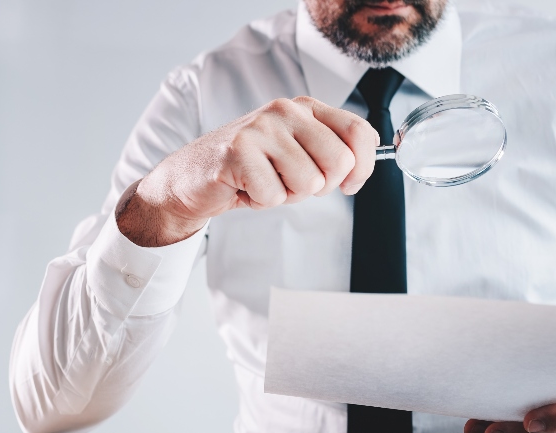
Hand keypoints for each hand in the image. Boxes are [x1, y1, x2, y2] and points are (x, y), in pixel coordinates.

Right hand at [116, 96, 378, 246]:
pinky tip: (244, 187)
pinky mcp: (238, 151)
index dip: (363, 168)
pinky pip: (274, 196)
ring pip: (307, 183)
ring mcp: (261, 128)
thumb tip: (359, 170)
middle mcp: (285, 111)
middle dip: (319, 187)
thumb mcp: (297, 154)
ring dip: (286, 195)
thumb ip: (330, 155)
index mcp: (306, 108)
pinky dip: (260, 202)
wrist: (192, 178)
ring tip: (263, 182)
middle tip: (289, 182)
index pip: (359, 133)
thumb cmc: (249, 168)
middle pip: (339, 162)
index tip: (349, 185)